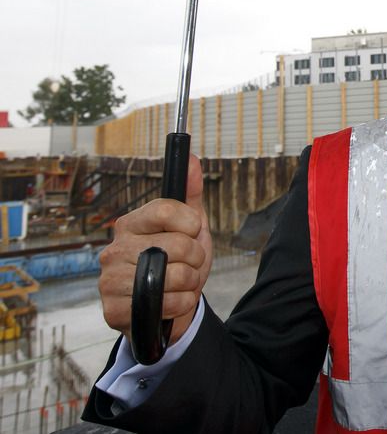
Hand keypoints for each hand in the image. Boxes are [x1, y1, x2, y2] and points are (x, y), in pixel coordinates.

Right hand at [98, 154, 212, 344]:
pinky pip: (166, 303)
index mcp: (130, 224)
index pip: (165, 209)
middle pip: (177, 244)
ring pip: (174, 275)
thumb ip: (190, 193)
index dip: (190, 223)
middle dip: (195, 258)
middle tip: (187, 264)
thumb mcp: (190, 227)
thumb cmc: (179, 263)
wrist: (170, 308)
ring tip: (179, 284)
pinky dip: (179, 304)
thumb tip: (190, 157)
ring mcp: (109, 280)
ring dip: (189, 283)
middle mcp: (114, 249)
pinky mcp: (113, 310)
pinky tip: (169, 303)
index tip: (193, 232)